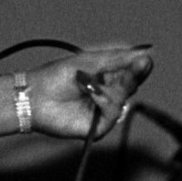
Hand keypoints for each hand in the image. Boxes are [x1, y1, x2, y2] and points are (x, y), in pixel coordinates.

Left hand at [26, 46, 153, 138]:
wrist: (36, 95)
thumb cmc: (56, 76)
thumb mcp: (88, 62)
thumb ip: (116, 59)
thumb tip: (143, 55)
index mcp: (106, 77)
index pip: (129, 72)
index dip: (138, 67)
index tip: (145, 60)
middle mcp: (108, 93)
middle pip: (131, 85)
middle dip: (131, 76)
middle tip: (138, 65)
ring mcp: (104, 110)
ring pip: (123, 99)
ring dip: (109, 88)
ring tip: (89, 84)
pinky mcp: (99, 125)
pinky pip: (113, 113)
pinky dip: (104, 101)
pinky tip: (91, 95)